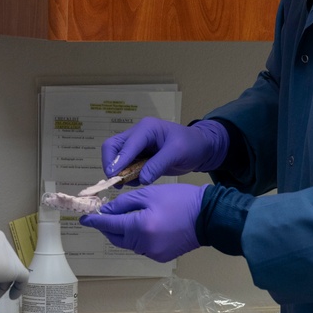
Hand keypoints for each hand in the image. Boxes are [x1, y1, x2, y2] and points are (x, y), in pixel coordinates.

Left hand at [79, 184, 204, 262]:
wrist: (209, 216)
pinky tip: (141, 226)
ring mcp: (152, 253)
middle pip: (115, 237)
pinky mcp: (160, 257)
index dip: (94, 221)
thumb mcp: (150, 194)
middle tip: (102, 215)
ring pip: (127, 243)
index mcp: (139, 227)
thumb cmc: (180, 200)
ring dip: (122, 232)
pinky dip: (135, 238)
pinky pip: (140, 247)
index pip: (109, 224)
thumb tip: (106, 211)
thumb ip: (124, 203)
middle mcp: (143, 244)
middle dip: (107, 227)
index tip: (83, 218)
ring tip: (123, 218)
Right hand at [102, 118, 228, 184]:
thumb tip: (141, 179)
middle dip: (111, 164)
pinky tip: (136, 181)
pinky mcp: (139, 155)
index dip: (118, 160)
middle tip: (115, 181)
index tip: (113, 176)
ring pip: (116, 156)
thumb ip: (158, 165)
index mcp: (146, 128)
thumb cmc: (191, 145)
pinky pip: (125, 165)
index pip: (126, 144)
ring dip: (118, 171)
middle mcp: (137, 134)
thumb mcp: (177, 153)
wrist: (201, 148)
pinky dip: (126, 174)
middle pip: (112, 146)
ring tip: (130, 183)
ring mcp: (137, 145)